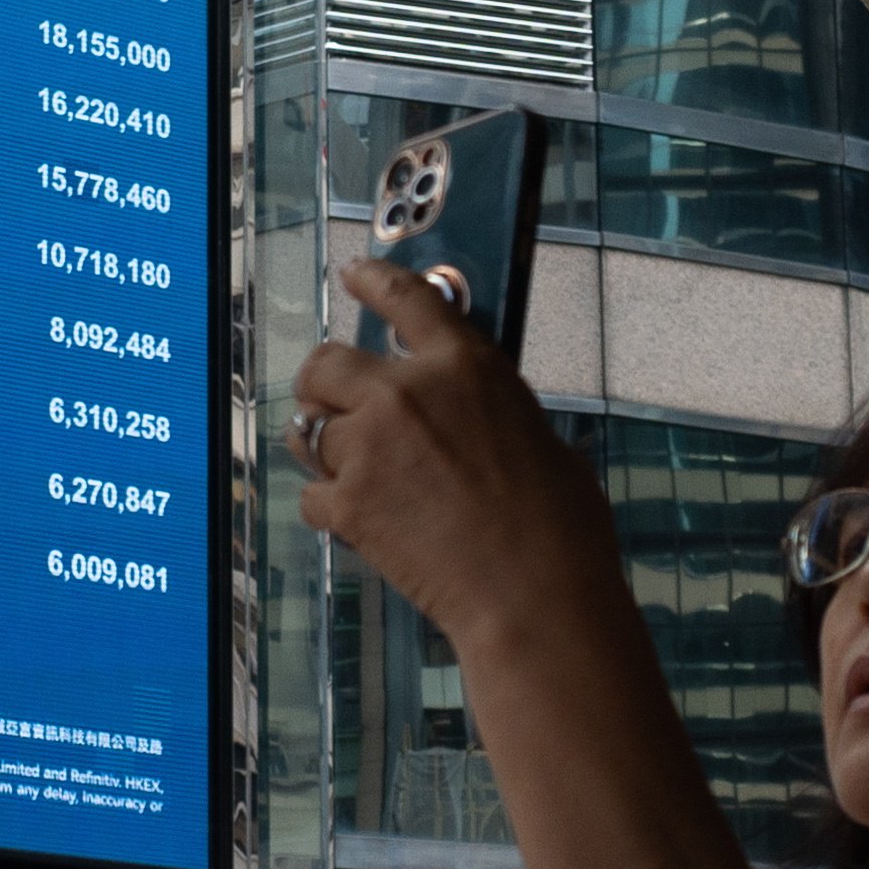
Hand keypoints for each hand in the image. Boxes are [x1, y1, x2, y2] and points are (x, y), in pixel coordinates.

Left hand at [292, 260, 621, 645]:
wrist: (533, 595)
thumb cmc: (560, 526)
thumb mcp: (540, 440)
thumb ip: (490, 414)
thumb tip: (474, 423)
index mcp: (466, 367)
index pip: (407, 298)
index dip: (372, 280)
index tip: (354, 274)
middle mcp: (405, 394)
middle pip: (325, 365)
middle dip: (323, 383)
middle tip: (335, 402)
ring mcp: (369, 448)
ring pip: (308, 430)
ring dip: (323, 446)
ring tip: (348, 468)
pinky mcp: (347, 504)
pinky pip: (313, 495)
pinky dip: (331, 507)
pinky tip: (361, 522)